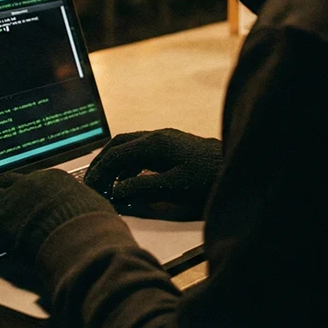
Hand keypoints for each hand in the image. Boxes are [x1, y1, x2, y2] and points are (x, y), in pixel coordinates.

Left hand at [0, 170, 113, 263]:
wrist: (80, 238)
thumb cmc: (94, 228)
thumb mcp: (95, 208)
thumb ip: (85, 205)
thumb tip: (91, 210)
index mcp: (53, 179)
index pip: (31, 183)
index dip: (24, 196)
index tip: (23, 207)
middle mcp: (29, 184)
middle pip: (5, 185)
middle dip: (0, 199)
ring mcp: (10, 201)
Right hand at [85, 129, 222, 215]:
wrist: (235, 167)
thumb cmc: (208, 177)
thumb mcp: (174, 186)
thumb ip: (143, 187)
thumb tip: (117, 190)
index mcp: (155, 143)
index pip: (117, 153)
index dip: (101, 170)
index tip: (91, 187)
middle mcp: (157, 136)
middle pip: (120, 144)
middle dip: (103, 162)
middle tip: (92, 182)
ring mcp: (165, 140)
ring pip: (130, 147)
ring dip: (116, 164)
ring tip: (108, 185)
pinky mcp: (172, 148)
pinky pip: (142, 153)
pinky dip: (130, 166)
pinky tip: (129, 183)